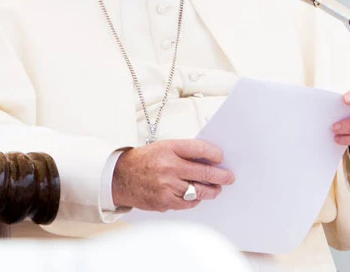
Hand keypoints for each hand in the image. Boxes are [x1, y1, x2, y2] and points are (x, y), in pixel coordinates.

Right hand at [112, 139, 235, 211]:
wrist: (120, 177)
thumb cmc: (143, 161)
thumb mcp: (163, 147)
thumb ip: (184, 152)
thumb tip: (209, 159)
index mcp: (169, 149)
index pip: (199, 149)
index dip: (214, 154)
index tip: (221, 158)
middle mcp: (169, 167)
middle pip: (203, 172)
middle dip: (220, 176)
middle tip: (229, 177)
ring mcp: (167, 186)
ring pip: (198, 190)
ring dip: (211, 190)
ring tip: (216, 189)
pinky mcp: (164, 201)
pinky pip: (188, 202)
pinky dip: (195, 199)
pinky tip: (197, 196)